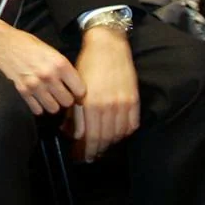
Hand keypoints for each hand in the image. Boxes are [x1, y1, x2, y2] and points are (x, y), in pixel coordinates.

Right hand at [0, 19, 85, 115]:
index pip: (80, 90)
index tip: (75, 91)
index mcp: (60, 63)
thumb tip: (75, 85)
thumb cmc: (28, 44)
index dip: (79, 92)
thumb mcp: (51, 51)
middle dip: (66, 99)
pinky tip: (37, 98)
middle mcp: (49, 76)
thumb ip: (63, 67)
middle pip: (68, 102)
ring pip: (54, 109)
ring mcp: (35, 85)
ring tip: (50, 97)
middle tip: (61, 94)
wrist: (2, 43)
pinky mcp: (22, 91)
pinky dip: (39, 106)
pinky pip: (37, 110)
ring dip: (53, 104)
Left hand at [68, 27, 139, 161]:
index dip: (84, 150)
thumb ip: (74, 113)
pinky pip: (130, 126)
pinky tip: (116, 136)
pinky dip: (123, 134)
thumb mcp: (75, 88)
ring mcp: (123, 105)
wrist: (108, 46)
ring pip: (117, 135)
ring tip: (101, 150)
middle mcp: (108, 107)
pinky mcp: (134, 101)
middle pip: (103, 139)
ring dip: (109, 145)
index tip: (79, 157)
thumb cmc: (87, 65)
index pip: (89, 137)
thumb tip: (70, 133)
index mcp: (90, 104)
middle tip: (89, 158)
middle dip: (95, 151)